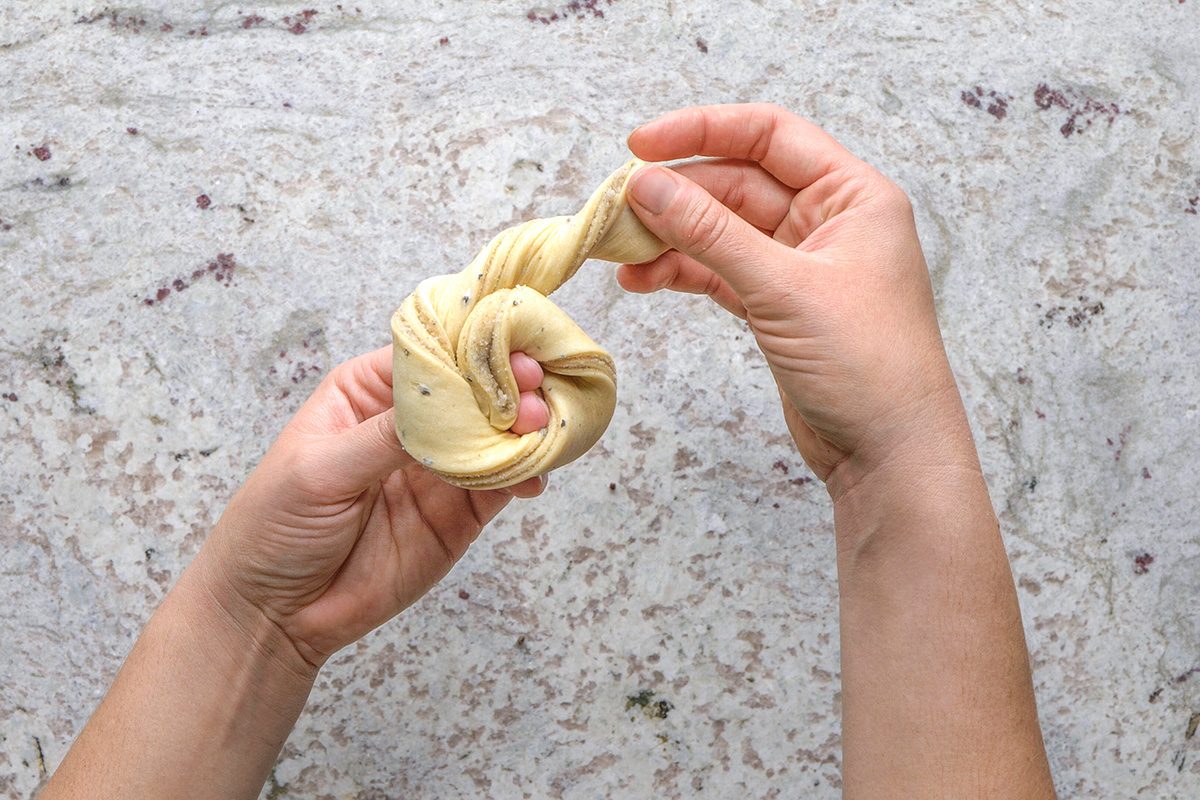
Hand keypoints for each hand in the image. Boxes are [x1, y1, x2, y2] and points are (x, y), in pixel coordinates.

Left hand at [196, 346, 548, 668]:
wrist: (274, 612)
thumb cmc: (275, 524)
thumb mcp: (321, 469)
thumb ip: (389, 436)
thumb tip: (451, 402)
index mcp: (371, 391)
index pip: (431, 354)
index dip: (471, 349)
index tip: (509, 349)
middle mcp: (413, 422)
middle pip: (474, 390)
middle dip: (508, 386)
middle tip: (534, 392)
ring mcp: (440, 467)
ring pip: (497, 435)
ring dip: (525, 429)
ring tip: (543, 429)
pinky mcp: (460, 512)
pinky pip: (502, 483)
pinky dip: (525, 475)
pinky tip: (533, 476)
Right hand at [619, 104, 971, 495]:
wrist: (889, 454)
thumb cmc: (868, 366)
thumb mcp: (784, 289)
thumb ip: (711, 233)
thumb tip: (647, 185)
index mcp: (852, 196)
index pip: (769, 136)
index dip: (702, 131)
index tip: (641, 144)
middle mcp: (828, 221)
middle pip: (737, 183)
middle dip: (676, 194)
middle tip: (616, 208)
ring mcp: (800, 265)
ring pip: (722, 231)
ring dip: (670, 237)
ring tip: (619, 251)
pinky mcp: (778, 306)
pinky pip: (720, 272)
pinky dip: (682, 273)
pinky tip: (642, 279)